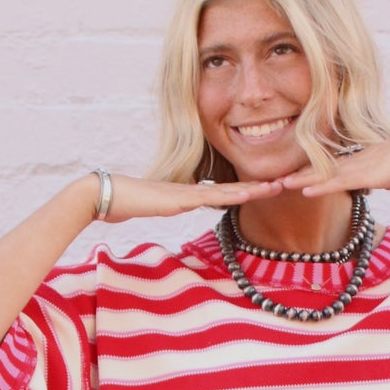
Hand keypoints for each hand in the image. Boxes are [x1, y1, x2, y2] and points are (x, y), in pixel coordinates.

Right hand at [89, 172, 284, 224]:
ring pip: (226, 190)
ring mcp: (185, 192)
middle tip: (285, 182)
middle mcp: (191, 190)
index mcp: (188, 193)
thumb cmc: (123, 202)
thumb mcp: (153, 207)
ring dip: (252, 189)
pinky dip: (229, 196)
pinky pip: (209, 197)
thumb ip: (168, 206)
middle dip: (258, 186)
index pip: (223, 192)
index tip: (267, 189)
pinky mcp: (178, 198)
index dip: (246, 190)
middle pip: (232, 187)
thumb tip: (176, 206)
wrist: (104, 195)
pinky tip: (246, 195)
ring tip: (276, 187)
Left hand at [276, 139, 389, 198]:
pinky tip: (304, 190)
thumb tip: (387, 182)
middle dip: (297, 174)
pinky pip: (335, 182)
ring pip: (322, 175)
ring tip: (280, 184)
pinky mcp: (362, 175)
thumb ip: (385, 177)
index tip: (290, 175)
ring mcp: (356, 168)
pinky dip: (319, 187)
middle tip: (275, 178)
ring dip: (300, 180)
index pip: (327, 166)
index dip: (308, 171)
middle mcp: (352, 162)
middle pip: (318, 169)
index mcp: (356, 160)